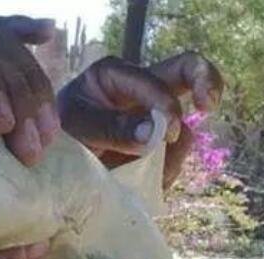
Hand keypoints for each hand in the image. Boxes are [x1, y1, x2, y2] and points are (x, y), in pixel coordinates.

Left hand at [57, 51, 223, 189]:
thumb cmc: (60, 134)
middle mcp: (138, 89)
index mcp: (115, 75)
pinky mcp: (153, 143)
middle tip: (209, 105)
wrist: (54, 164)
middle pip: (186, 71)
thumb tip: (154, 133)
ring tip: (159, 175)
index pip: (154, 79)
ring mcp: (150, 116)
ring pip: (184, 124)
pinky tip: (156, 182)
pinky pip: (175, 153)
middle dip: (206, 83)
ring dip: (177, 151)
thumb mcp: (78, 127)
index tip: (165, 133)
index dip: (166, 104)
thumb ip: (112, 128)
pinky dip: (170, 169)